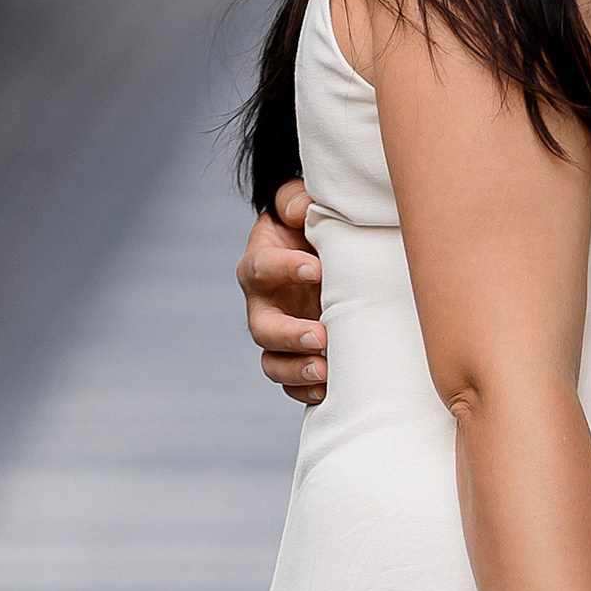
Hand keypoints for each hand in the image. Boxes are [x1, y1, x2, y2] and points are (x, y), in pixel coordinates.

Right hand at [241, 184, 327, 402]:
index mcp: (261, 264)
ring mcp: (280, 334)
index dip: (285, 268)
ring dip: (297, 370)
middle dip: (289, 335)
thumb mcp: (299, 205)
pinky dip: (306, 391)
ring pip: (273, 362)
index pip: (263, 266)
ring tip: (325, 370)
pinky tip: (329, 390)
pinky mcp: (296, 355)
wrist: (321, 254)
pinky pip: (292, 383)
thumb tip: (301, 209)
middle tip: (321, 335)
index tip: (316, 268)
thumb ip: (294, 200)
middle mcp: (264, 304)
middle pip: (263, 327)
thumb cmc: (309, 226)